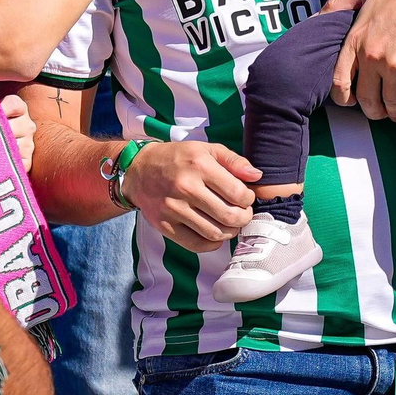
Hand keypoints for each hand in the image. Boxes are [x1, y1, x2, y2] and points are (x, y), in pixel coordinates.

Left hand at [0, 92, 35, 172]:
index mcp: (18, 108)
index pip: (15, 104)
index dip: (1, 108)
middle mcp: (27, 124)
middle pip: (18, 126)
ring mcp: (29, 144)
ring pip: (18, 145)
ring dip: (1, 148)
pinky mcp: (27, 161)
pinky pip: (20, 163)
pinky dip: (6, 163)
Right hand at [120, 140, 259, 252]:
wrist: (139, 170)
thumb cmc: (178, 158)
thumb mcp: (206, 149)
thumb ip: (234, 161)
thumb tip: (257, 176)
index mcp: (199, 166)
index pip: (238, 193)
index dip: (249, 199)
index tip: (246, 198)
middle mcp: (186, 188)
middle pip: (229, 216)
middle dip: (244, 218)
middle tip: (243, 213)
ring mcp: (173, 209)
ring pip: (215, 233)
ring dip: (230, 232)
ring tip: (231, 223)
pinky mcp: (164, 226)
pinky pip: (196, 244)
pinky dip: (212, 243)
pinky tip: (215, 233)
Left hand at [323, 0, 395, 122]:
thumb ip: (339, 3)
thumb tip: (316, 16)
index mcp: (355, 40)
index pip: (339, 82)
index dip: (343, 99)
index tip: (351, 102)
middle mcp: (372, 57)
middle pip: (367, 100)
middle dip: (374, 111)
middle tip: (381, 112)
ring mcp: (395, 66)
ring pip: (392, 105)